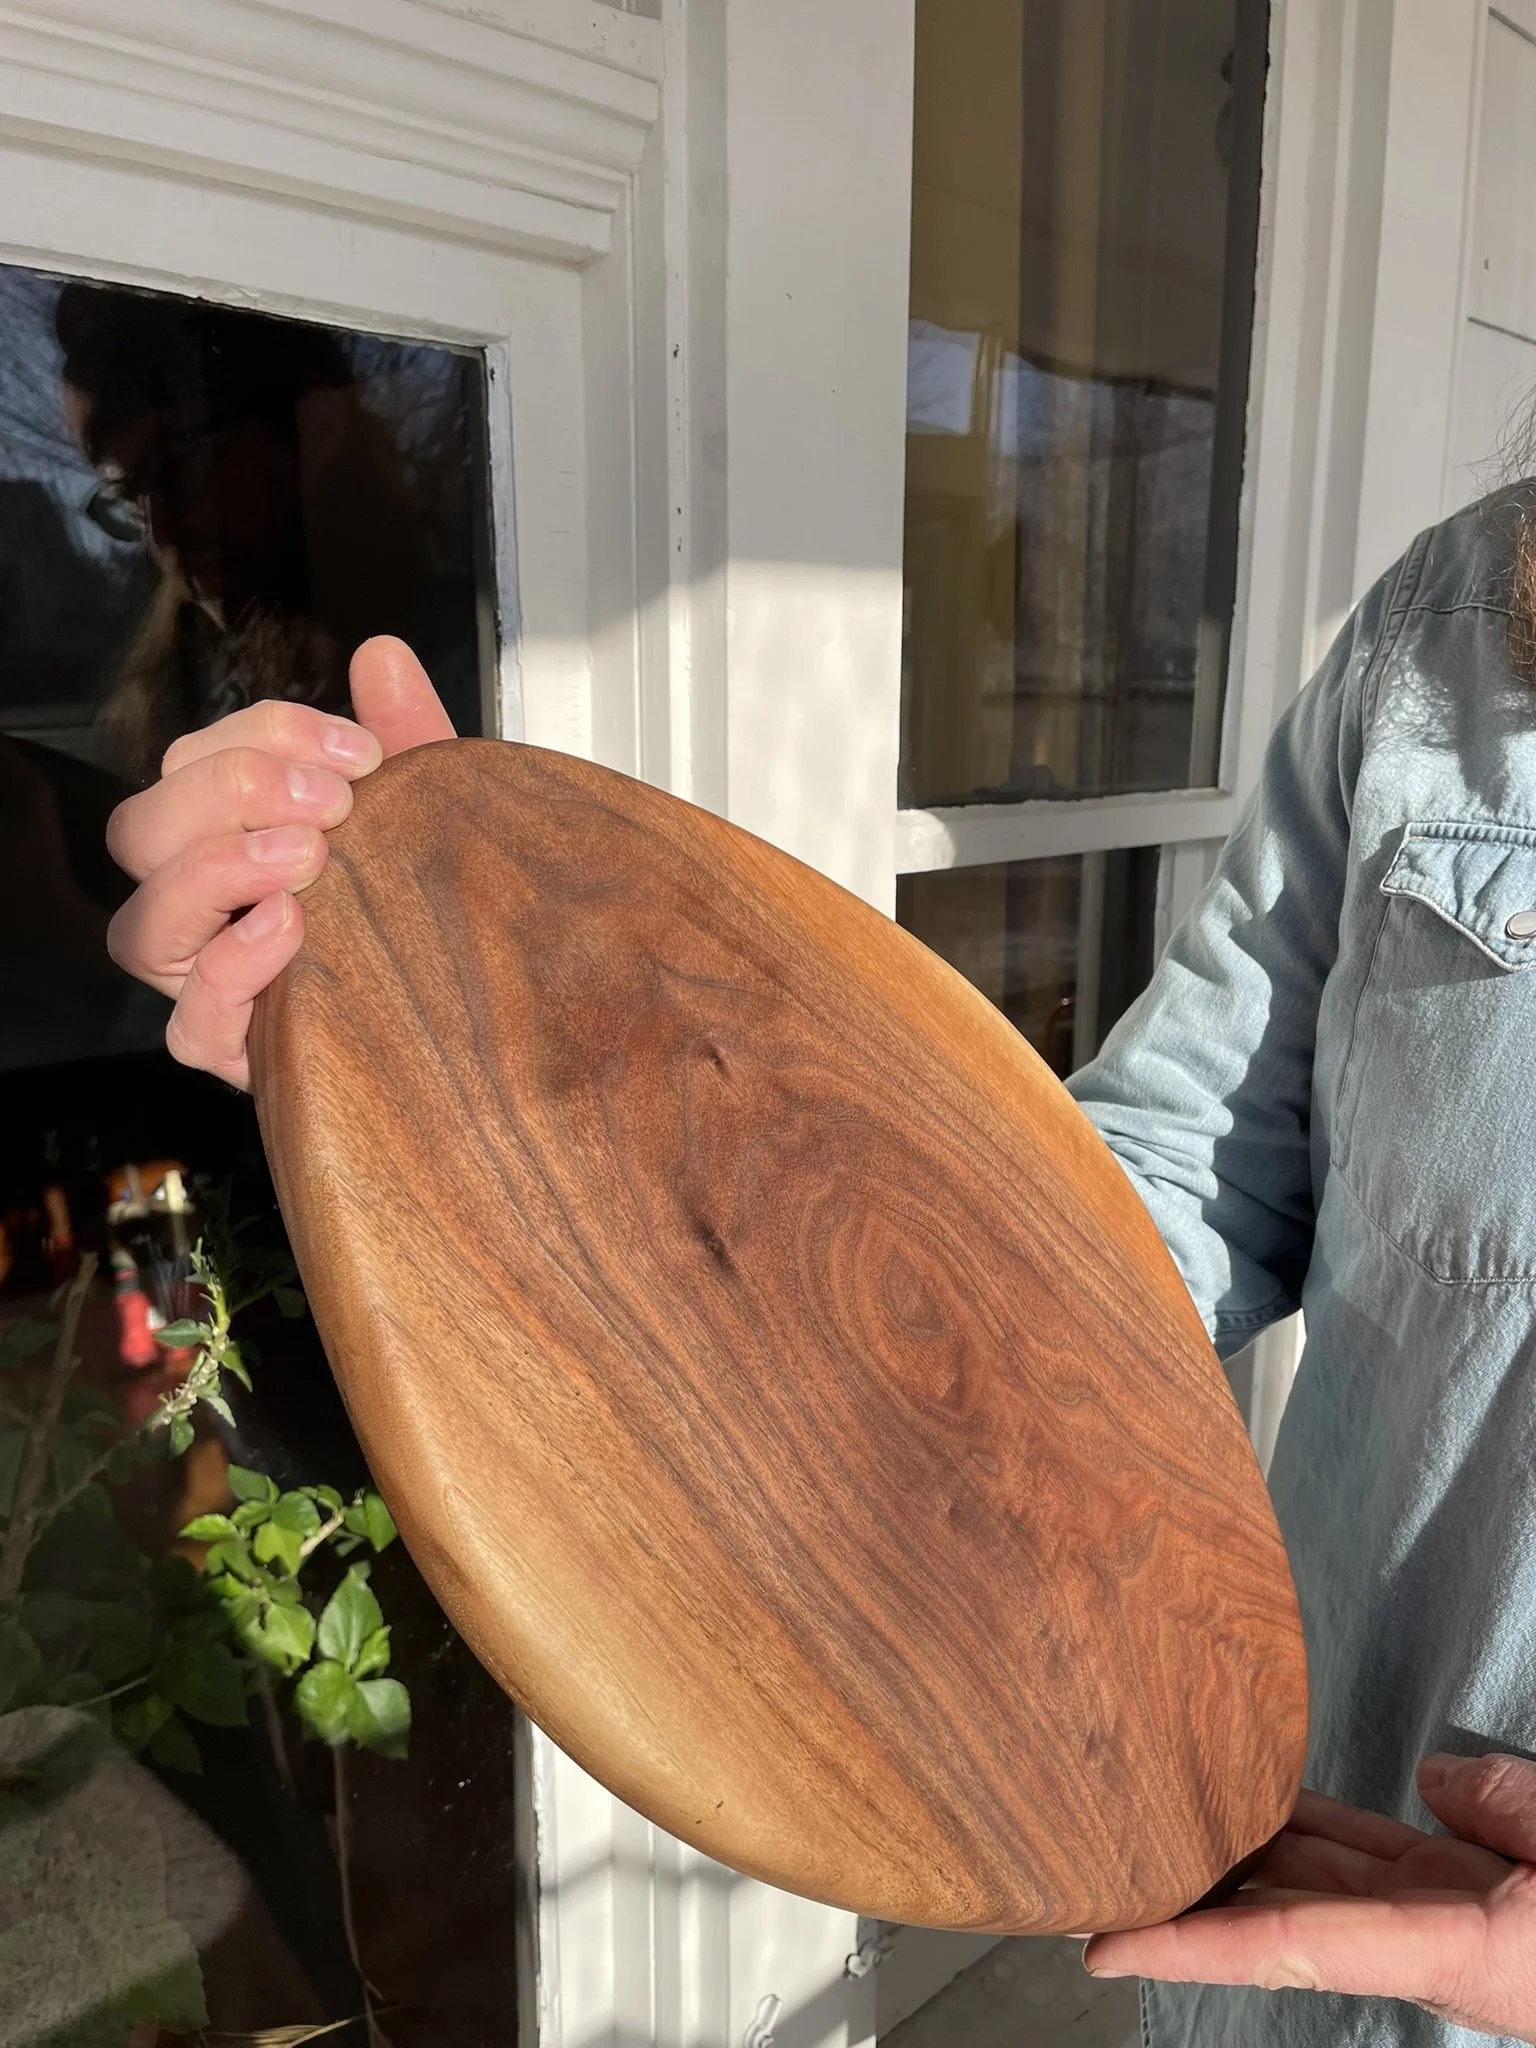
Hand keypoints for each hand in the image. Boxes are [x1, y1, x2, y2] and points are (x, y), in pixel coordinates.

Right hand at [107, 636, 453, 1088]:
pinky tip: (288, 930)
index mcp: (234, 838)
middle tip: (331, 804)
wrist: (498, 1019)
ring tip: (307, 860)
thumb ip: (409, 734)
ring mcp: (212, 987)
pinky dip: (230, 971)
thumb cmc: (444, 910)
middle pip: (142, 830)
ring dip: (216, 873)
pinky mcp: (242, 1056)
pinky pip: (190, 1026)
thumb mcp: (435, 816)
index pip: (194, 760)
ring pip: (142, 926)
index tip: (361, 750)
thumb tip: (382, 654)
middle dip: (228, 794)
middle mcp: (207, 911)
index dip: (266, 736)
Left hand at [1084, 1754, 1535, 2038]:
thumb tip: (1437, 1784)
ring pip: (1323, 1873)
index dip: (1189, 1945)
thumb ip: (1503, 1806)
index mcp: (1448, 1951)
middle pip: (1286, 1909)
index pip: (1288, 1944)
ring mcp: (1447, 1913)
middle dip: (1200, 1893)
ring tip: (1163, 1814)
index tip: (1102, 1945)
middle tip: (1105, 1862)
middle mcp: (1427, 1940)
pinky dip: (1320, 1824)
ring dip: (1246, 1850)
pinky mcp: (1471, 1890)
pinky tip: (1267, 1797)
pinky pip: (1378, 1852)